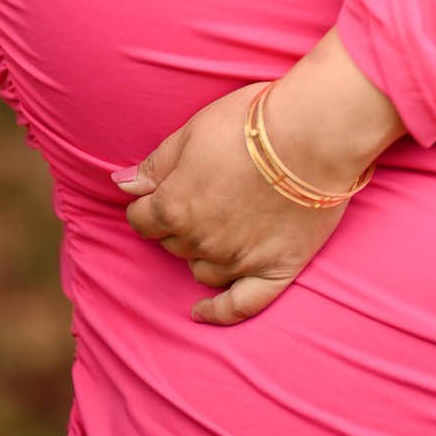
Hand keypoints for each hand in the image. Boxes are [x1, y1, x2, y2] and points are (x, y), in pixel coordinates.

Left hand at [115, 32, 403, 326]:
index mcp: (175, 205)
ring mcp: (238, 259)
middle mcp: (201, 240)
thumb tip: (121, 184)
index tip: (157, 195)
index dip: (147, 206)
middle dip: (177, 224)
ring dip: (200, 253)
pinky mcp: (275, 269)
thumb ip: (156, 164)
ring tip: (213, 231)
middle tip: (198, 199)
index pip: (142, 219)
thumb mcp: (192, 130)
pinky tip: (202, 313)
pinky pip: (240, 306)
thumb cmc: (250, 122)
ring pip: (201, 270)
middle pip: (173, 243)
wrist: (314, 132)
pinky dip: (218, 312)